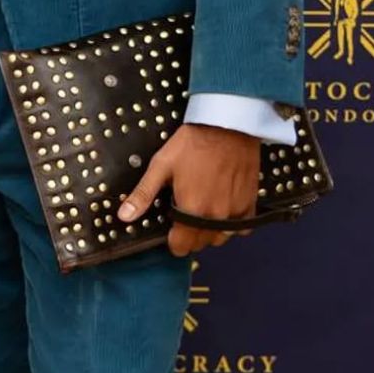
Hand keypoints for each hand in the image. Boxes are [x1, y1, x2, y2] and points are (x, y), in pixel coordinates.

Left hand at [116, 123, 259, 255]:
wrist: (227, 125)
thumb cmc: (191, 144)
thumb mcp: (161, 165)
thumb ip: (144, 194)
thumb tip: (124, 217)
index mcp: (191, 211)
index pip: (181, 246)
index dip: (172, 240)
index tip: (170, 228)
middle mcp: (215, 218)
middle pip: (200, 244)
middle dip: (189, 235)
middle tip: (184, 212)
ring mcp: (235, 213)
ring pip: (220, 238)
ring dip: (210, 231)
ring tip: (202, 210)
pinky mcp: (249, 204)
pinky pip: (241, 228)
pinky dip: (231, 224)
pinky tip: (223, 206)